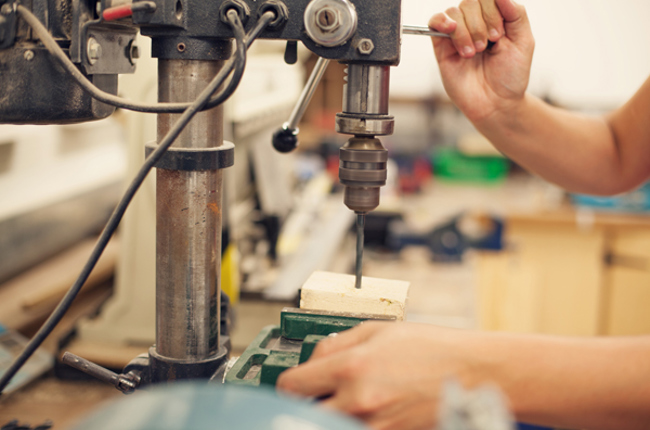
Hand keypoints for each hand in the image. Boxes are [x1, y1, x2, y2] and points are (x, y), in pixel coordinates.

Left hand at [276, 322, 488, 429]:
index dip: (288, 383)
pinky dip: (355, 421)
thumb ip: (337, 343)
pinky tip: (366, 409)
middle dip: (306, 403)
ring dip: (329, 415)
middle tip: (317, 394)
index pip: (291, 386)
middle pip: (303, 414)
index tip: (295, 383)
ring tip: (345, 401)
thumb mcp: (378, 330)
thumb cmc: (432, 349)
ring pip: (328, 426)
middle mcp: (359, 401)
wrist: (473, 375)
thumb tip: (312, 357)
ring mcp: (375, 426)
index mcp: (352, 367)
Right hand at [429, 0, 533, 123]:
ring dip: (466, 32)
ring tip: (473, 53)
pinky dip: (441, 22)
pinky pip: (434, 23)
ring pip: (454, 13)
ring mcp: (457, 35)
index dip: (492, 11)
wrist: (495, 104)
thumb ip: (516, 14)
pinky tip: (450, 30)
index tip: (499, 36)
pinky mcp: (442, 48)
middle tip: (487, 47)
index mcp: (495, 19)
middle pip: (470, 2)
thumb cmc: (510, 77)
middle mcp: (475, 24)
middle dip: (480, 24)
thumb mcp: (524, 42)